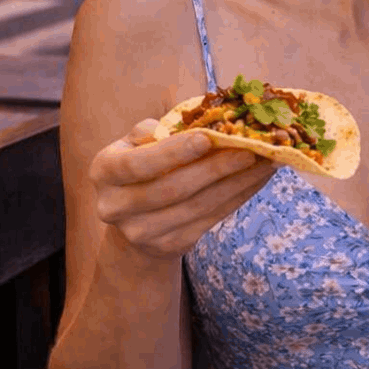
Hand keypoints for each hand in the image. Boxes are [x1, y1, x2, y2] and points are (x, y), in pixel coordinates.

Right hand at [88, 119, 274, 261]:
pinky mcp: (170, 246)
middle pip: (172, 189)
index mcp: (103, 172)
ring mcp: (142, 232)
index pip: (137, 164)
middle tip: (252, 148)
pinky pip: (211, 220)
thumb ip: (155, 131)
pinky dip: (238, 197)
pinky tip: (257, 179)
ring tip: (265, 162)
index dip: (172, 153)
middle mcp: (115, 207)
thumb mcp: (136, 144)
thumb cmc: (142, 168)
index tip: (208, 137)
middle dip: (216, 168)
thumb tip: (194, 122)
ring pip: (197, 207)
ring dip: (236, 183)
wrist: (134, 223)